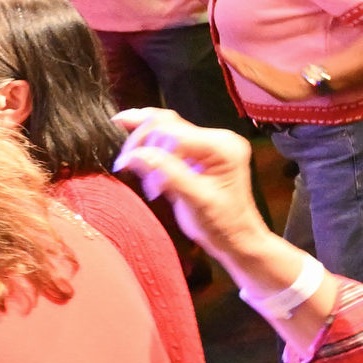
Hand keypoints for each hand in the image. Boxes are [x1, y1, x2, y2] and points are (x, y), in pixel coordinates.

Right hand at [110, 109, 276, 261]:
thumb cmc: (223, 225)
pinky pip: (168, 139)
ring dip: (143, 143)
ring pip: (164, 126)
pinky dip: (149, 145)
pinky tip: (133, 150)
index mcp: (222, 147)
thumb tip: (134, 155)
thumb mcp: (195, 201)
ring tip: (128, 160)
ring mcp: (207, 143)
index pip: (173, 133)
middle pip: (166, 124)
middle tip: (126, 166)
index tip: (126, 166)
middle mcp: (217, 139)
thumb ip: (168, 174)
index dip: (146, 146)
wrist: (237, 239)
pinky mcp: (198, 152)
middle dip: (142, 143)